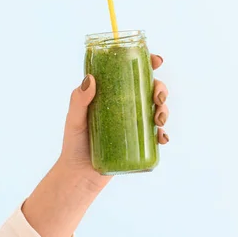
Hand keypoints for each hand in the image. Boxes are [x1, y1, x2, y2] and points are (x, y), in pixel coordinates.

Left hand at [56, 53, 169, 191]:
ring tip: (158, 120)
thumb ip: (79, 100)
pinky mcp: (137, 143)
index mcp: (110, 96)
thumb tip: (90, 78)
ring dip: (164, 111)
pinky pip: (156, 136)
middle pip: (148, 90)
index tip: (156, 61)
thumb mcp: (74, 119)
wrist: (79, 175)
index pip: (129, 74)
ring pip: (156, 111)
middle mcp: (123, 108)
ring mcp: (132, 125)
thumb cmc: (73, 144)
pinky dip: (163, 135)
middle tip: (158, 99)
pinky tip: (162, 138)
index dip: (146, 64)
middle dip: (160, 90)